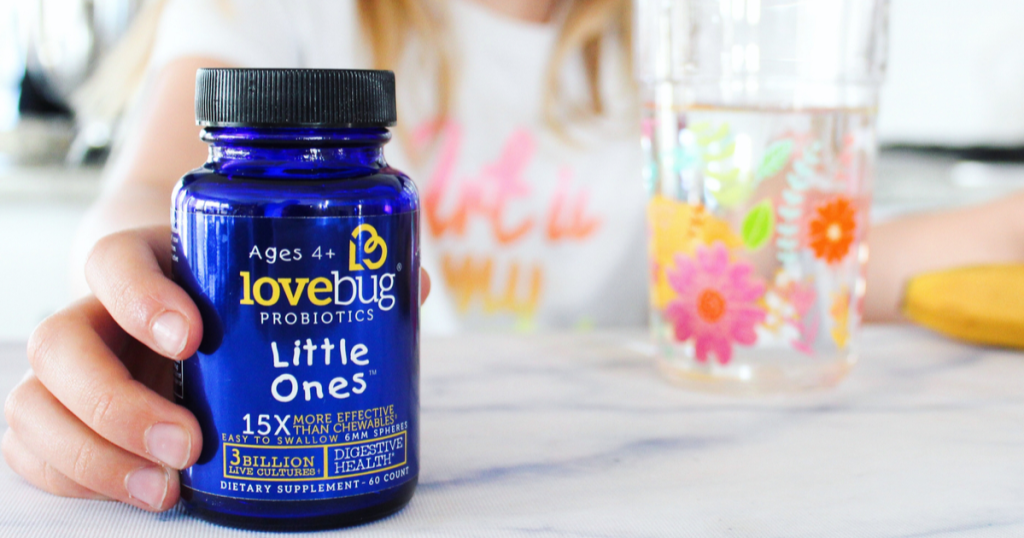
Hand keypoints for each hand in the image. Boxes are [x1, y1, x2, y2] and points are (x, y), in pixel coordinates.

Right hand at [3, 226, 430, 510]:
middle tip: (190, 444)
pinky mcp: (73, 417)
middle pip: (59, 343)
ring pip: (35, 403)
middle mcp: (100, 314)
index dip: (139, 296)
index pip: (113, 260)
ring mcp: (82, 367)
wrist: (179, 298)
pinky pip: (35, 448)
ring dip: (91, 456)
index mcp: (149, 264)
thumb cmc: (232, 286)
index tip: (192, 334)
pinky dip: (72, 477)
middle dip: (116, 403)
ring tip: (167, 490)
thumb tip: (414, 283)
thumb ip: (333, 273)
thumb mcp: (269, 270)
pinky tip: (140, 495)